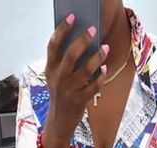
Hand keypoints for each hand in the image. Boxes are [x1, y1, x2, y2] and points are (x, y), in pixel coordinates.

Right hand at [43, 14, 108, 147]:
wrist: (59, 121)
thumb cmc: (59, 94)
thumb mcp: (55, 78)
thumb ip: (62, 62)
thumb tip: (80, 43)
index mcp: (50, 68)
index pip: (53, 45)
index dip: (62, 30)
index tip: (71, 18)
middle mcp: (59, 77)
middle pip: (71, 54)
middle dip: (83, 40)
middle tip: (92, 30)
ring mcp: (71, 89)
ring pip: (87, 69)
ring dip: (98, 57)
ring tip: (105, 48)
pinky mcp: (81, 99)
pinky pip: (95, 85)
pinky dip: (101, 76)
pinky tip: (104, 68)